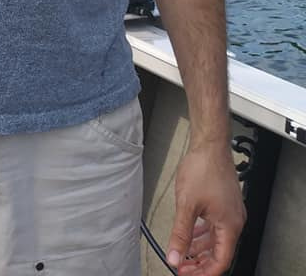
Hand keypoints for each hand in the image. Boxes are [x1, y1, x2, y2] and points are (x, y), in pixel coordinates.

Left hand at [166, 143, 245, 274]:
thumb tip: (174, 256)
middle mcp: (234, 220)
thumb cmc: (203, 167)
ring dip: (200, 248)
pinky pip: (215, 226)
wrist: (210, 144)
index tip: (186, 274)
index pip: (220, 261)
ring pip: (216, 239)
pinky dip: (203, 234)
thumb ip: (180, 234)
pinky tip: (191, 234)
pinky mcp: (224, 202)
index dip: (203, 272)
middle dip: (200, 262)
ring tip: (184, 253)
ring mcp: (230, 211)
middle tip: (182, 266)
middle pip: (219, 252)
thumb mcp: (187, 204)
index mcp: (230, 225)